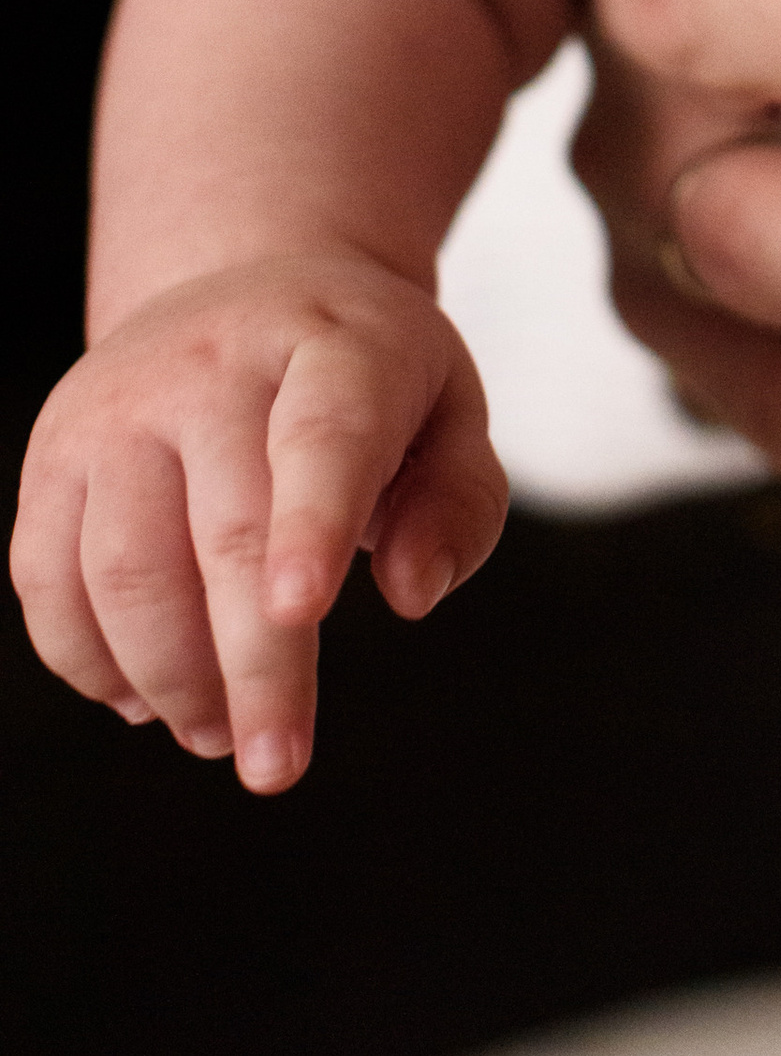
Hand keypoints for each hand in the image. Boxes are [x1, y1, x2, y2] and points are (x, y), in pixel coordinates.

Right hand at [12, 252, 501, 794]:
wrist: (245, 291)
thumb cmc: (363, 379)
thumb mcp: (447, 414)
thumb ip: (458, 504)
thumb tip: (413, 592)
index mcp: (337, 341)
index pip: (326, 431)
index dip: (312, 523)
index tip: (304, 612)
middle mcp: (216, 359)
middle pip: (227, 532)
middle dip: (253, 667)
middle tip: (278, 764)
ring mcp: (123, 402)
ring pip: (126, 568)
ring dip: (173, 679)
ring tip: (221, 731)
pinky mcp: (56, 451)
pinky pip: (46, 578)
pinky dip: (90, 662)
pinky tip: (145, 697)